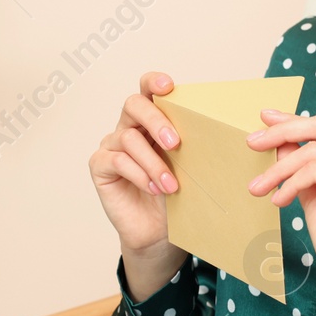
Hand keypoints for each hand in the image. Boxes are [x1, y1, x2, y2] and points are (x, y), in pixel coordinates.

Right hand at [88, 71, 186, 264]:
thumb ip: (190, 144)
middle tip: (175, 143)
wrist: (159, 233)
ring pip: (128, 137)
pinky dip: (139, 174)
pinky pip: (117, 161)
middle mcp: (129, 127)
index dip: (154, 82)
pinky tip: (153, 189)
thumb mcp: (189, 166)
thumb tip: (215, 128)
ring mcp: (112, 146)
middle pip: (134, 105)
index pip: (147, 90)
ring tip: (171, 185)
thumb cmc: (176, 197)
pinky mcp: (100, 166)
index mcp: (152, 121)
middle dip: (156, 120)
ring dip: (153, 162)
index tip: (169, 86)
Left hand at [244, 108, 315, 294]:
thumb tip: (281, 144)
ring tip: (259, 188)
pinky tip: (279, 201)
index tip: (267, 119)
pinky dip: (290, 183)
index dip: (296, 121)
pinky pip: (314, 168)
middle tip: (252, 141)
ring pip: (313, 150)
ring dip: (279, 169)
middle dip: (283, 130)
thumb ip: (304, 170)